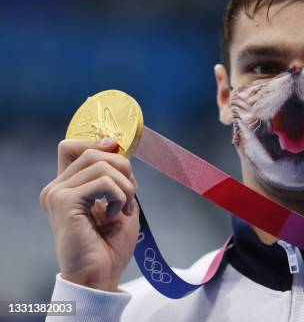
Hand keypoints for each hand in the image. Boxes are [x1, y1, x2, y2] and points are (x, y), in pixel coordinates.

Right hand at [40, 138, 139, 291]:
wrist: (100, 274)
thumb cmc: (109, 244)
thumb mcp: (118, 200)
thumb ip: (115, 175)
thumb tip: (115, 145)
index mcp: (66, 186)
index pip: (72, 147)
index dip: (98, 144)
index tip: (119, 159)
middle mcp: (56, 188)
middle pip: (93, 152)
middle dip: (123, 169)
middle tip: (131, 196)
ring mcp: (57, 194)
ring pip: (101, 164)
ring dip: (125, 186)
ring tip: (125, 208)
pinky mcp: (65, 202)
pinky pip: (103, 182)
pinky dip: (119, 195)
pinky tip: (115, 215)